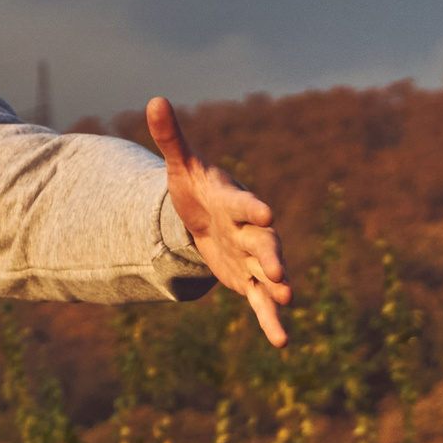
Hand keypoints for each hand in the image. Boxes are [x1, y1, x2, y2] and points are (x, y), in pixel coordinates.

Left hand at [146, 96, 290, 346]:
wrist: (206, 218)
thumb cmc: (196, 188)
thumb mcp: (180, 165)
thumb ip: (171, 137)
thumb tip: (155, 100)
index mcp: (234, 202)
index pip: (245, 204)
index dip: (254, 208)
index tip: (268, 211)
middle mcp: (250, 230)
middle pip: (264, 242)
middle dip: (272, 256)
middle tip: (281, 273)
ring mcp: (252, 257)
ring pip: (269, 274)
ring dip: (277, 287)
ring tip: (287, 300)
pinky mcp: (248, 280)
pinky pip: (261, 303)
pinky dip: (270, 319)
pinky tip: (281, 342)